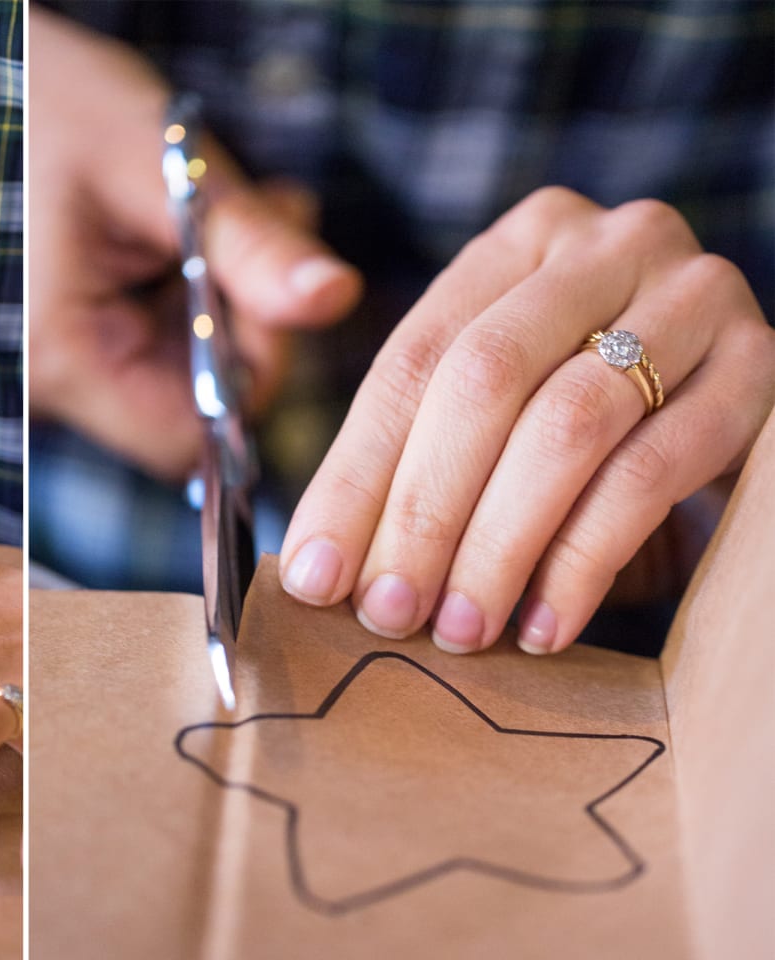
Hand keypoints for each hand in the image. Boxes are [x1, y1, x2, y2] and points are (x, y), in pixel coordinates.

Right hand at [27, 7, 360, 480]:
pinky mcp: (53, 343)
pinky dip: (175, 291)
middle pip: (187, 402)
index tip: (260, 273)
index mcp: (60, 360)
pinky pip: (139, 344)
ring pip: (170, 371)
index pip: (193, 433)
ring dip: (212, 296)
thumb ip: (250, 245)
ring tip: (210, 204)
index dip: (250, 368)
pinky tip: (174, 225)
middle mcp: (43, 388)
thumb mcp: (157, 167)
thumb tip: (337, 298)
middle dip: (238, 315)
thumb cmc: (40, 106)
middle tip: (260, 213)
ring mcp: (44, 370)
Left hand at [279, 187, 774, 653]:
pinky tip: (543, 624)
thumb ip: (408, 462)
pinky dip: (584, 560)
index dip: (354, 477)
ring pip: (567, 426)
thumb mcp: (490, 414)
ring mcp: (693, 298)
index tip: (315, 577)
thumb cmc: (581, 423)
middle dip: (423, 512)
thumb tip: (318, 568)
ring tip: (460, 628)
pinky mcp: (755, 372)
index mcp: (517, 245)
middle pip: (484, 380)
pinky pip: (652, 472)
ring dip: (499, 545)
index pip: (411, 363)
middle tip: (387, 612)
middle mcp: (606, 246)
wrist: (727, 406)